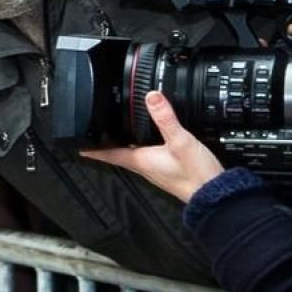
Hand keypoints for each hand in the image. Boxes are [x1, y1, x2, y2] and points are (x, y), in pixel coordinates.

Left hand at [82, 91, 224, 202]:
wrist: (213, 193)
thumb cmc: (196, 174)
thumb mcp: (180, 141)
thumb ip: (165, 118)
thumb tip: (152, 97)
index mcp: (140, 160)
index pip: (108, 153)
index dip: (92, 148)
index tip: (78, 144)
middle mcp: (144, 167)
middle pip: (118, 153)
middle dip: (106, 144)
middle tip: (94, 136)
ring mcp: (155, 170)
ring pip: (132, 155)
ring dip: (123, 146)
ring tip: (114, 136)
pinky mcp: (166, 171)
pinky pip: (148, 157)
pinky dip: (142, 148)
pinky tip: (149, 142)